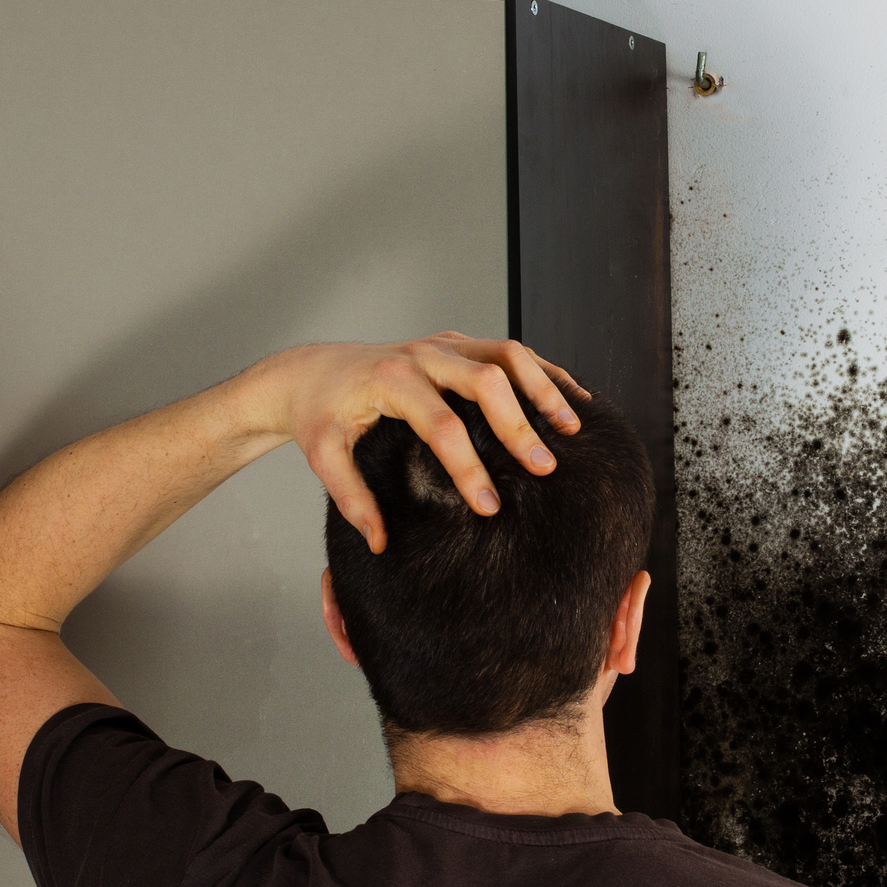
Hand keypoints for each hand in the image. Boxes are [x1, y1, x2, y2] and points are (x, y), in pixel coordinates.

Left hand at [256, 335, 586, 552]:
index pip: (440, 424)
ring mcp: (445, 345)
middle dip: (518, 424)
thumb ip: (351, 498)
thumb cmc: (322, 415)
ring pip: (508, 353)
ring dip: (544, 388)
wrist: (313, 372)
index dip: (467, 467)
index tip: (489, 506)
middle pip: (485, 379)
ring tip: (572, 427)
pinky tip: (572, 399)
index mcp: (389, 380)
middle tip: (544, 467)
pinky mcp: (460, 345)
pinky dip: (544, 371)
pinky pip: (511, 351)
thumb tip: (380, 542)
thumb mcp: (323, 457)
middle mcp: (421, 355)